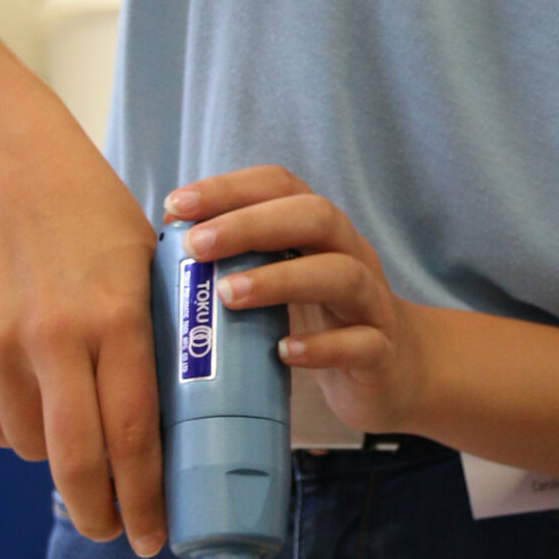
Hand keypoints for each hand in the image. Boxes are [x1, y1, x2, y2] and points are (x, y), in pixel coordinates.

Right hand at [0, 106, 163, 549]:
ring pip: (30, 447)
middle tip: (113, 531)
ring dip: (56, 459)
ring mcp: (0, 343)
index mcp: (116, 320)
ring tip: (75, 434)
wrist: (10, 171)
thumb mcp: (149, 273)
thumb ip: (154, 346)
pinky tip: (34, 406)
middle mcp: (55, 337)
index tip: (153, 535)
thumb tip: (169, 428)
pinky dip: (15, 431)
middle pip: (76, 461)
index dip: (144, 499)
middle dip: (98, 512)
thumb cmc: (93, 220)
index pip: (133, 435)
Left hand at [166, 167, 425, 438]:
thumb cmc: (321, 320)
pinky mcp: (382, 352)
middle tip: (197, 245)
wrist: (398, 372)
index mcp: (319, 231)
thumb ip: (238, 261)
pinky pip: (361, 343)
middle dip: (251, 224)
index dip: (228, 188)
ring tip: (228, 294)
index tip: (176, 204)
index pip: (279, 186)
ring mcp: (371, 302)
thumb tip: (161, 248)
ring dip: (281, 279)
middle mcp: (351, 253)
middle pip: (315, 216)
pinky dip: (322, 346)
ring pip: (341, 274)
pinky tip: (284, 353)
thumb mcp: (282, 280)